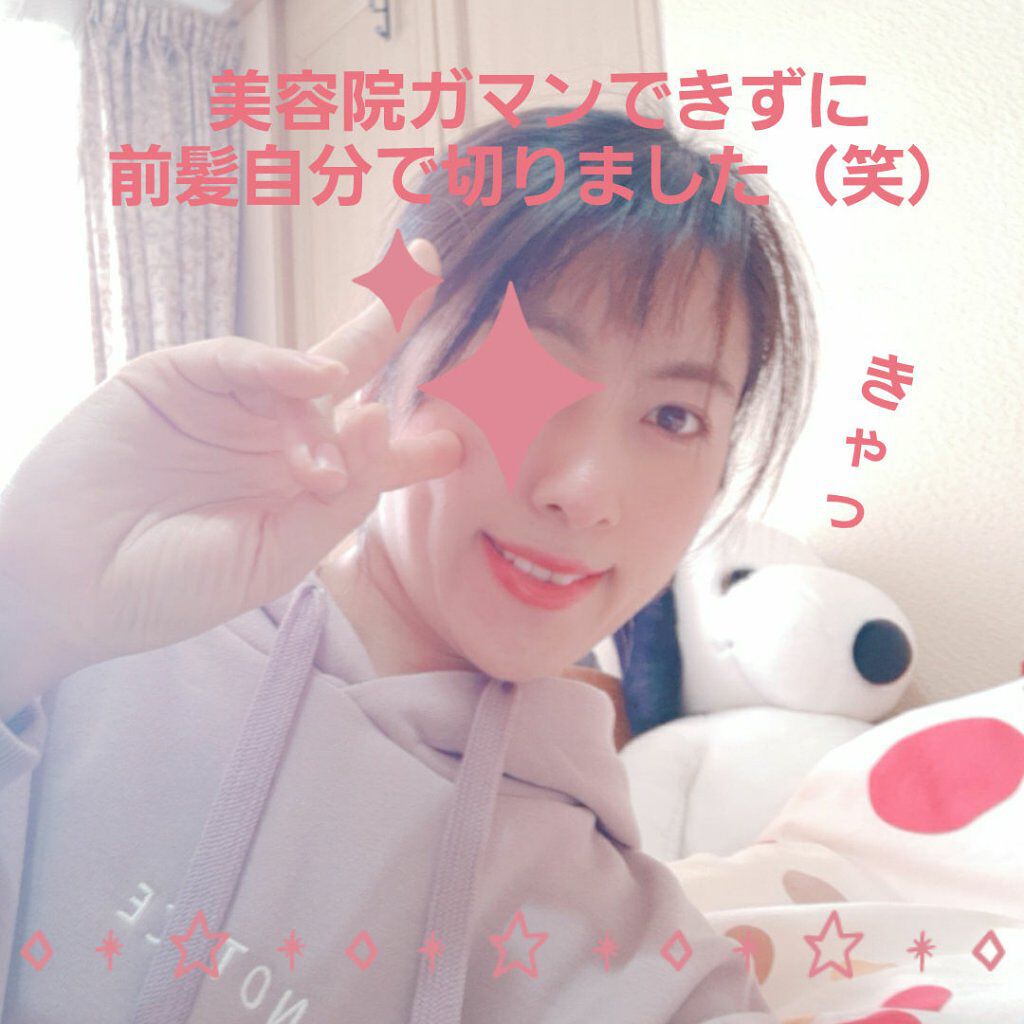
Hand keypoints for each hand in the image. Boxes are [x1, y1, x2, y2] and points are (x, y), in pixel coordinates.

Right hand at [0, 239, 460, 708]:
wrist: (71, 587)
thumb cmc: (173, 586)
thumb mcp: (274, 555)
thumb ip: (336, 496)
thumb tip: (377, 419)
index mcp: (300, 485)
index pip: (371, 455)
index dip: (415, 444)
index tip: (458, 442)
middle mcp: (273, 435)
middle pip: (348, 372)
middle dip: (393, 321)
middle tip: (435, 271)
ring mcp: (228, 404)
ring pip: (301, 357)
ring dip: (343, 371)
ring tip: (355, 424)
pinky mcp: (178, 378)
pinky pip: (240, 359)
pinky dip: (278, 364)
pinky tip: (318, 379)